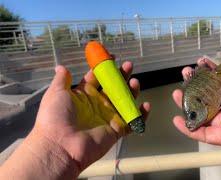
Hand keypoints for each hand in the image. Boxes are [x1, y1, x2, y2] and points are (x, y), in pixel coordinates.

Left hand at [0, 61, 149, 179]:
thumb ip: (61, 80)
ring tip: (135, 82)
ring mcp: (108, 117)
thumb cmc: (56, 118)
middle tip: (128, 66)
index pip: (97, 78)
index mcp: (84, 95)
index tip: (112, 57)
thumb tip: (61, 67)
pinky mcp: (117, 130)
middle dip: (122, 76)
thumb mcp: (56, 94)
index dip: (105, 68)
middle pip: (114, 88)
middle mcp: (98, 105)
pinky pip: (132, 122)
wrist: (60, 145)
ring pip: (125, 102)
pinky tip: (146, 105)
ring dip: (132, 92)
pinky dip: (141, 115)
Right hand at [172, 43, 220, 177]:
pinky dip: (190, 129)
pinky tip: (178, 120)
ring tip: (176, 94)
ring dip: (189, 105)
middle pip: (211, 95)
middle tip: (185, 74)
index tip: (201, 61)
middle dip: (197, 85)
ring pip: (204, 114)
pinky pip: (205, 134)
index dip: (212, 70)